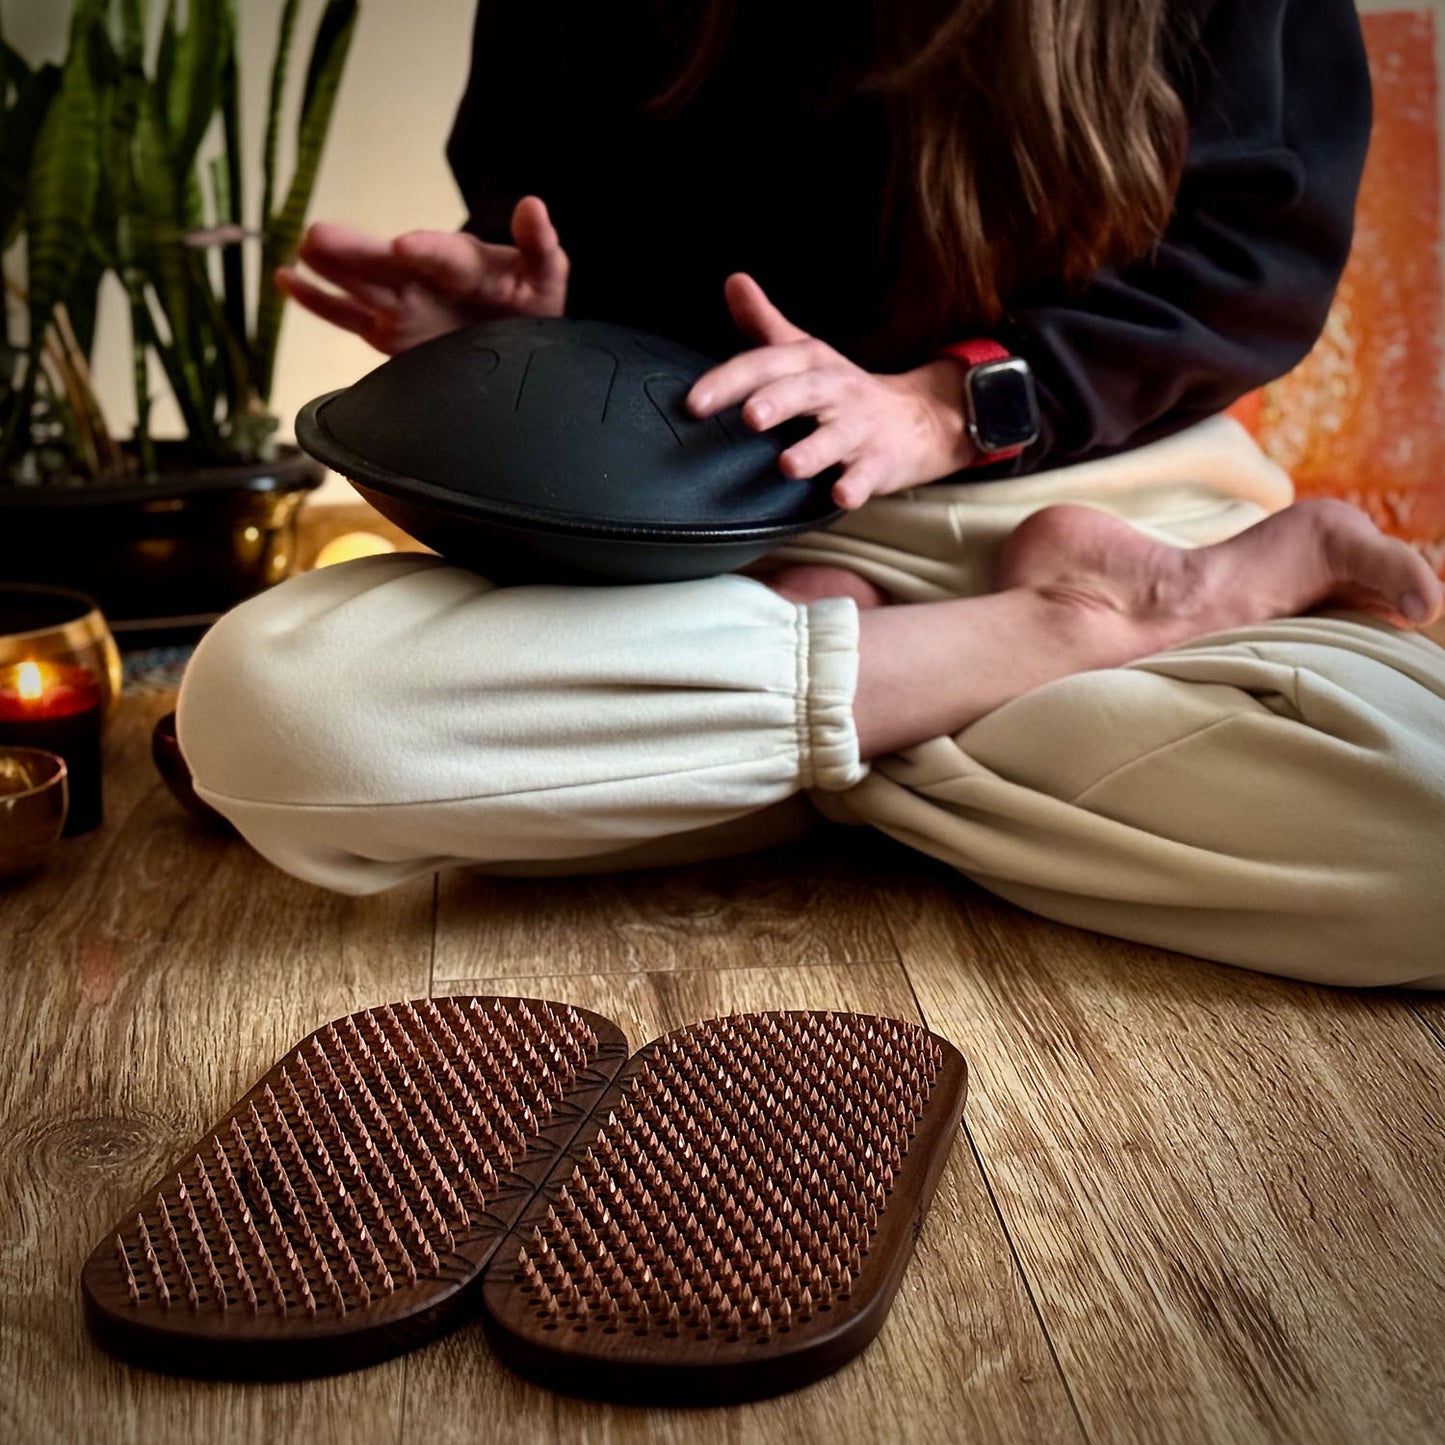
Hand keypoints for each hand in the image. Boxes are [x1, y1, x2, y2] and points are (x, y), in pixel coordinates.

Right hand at [274, 195, 568, 354]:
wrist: (513, 341)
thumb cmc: (529, 303)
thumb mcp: (546, 277)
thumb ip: (540, 247)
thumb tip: (533, 206)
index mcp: (465, 264)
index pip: (445, 256)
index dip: (427, 249)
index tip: (403, 246)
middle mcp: (424, 277)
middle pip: (388, 264)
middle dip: (357, 252)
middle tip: (319, 236)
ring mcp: (402, 301)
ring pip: (361, 285)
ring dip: (331, 268)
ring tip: (303, 248)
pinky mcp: (386, 331)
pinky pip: (346, 316)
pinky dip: (317, 302)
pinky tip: (285, 280)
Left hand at [686, 273, 976, 508]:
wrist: (918, 419)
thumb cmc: (844, 392)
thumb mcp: (806, 354)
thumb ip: (764, 325)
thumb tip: (733, 282)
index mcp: (810, 365)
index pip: (766, 364)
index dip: (729, 381)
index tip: (695, 402)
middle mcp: (835, 392)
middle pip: (806, 391)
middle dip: (779, 402)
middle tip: (752, 416)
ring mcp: (859, 429)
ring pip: (836, 438)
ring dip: (814, 451)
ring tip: (789, 464)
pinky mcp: (879, 463)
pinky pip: (866, 477)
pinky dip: (856, 486)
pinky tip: (841, 496)